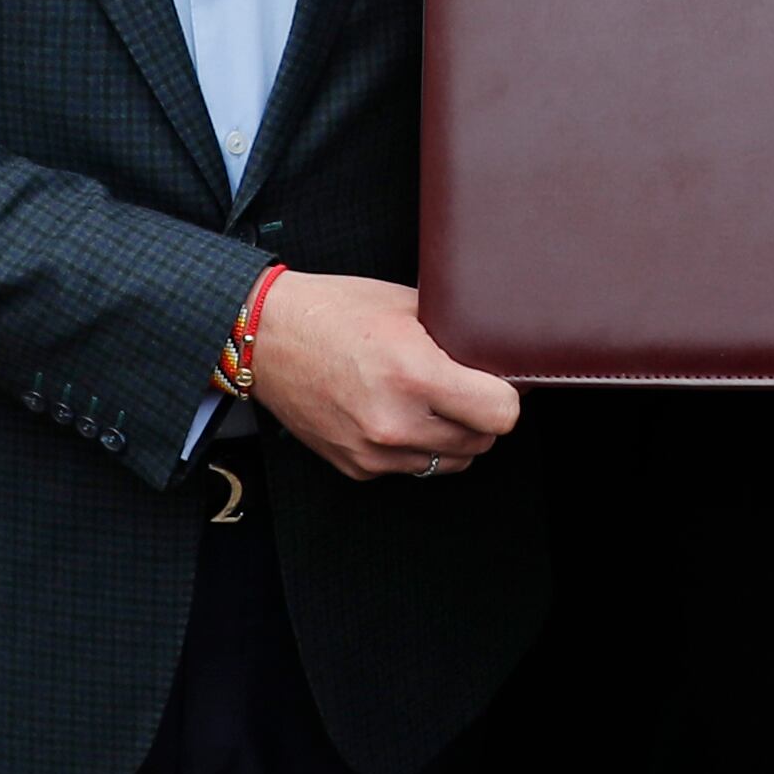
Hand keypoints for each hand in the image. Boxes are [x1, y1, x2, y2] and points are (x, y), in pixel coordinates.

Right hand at [244, 270, 520, 477]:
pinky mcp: (355, 467)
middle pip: (482, 441)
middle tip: (465, 386)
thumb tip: (500, 350)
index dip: (507, 395)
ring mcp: (373, 451)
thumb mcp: (408, 305)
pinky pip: (411, 467)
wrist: (266, 338)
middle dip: (482, 415)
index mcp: (414, 376)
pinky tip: (399, 412)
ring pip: (450, 461)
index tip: (499, 382)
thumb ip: (457, 333)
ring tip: (433, 401)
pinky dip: (416, 447)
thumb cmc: (336, 312)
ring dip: (453, 436)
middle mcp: (395, 422)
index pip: (501, 414)